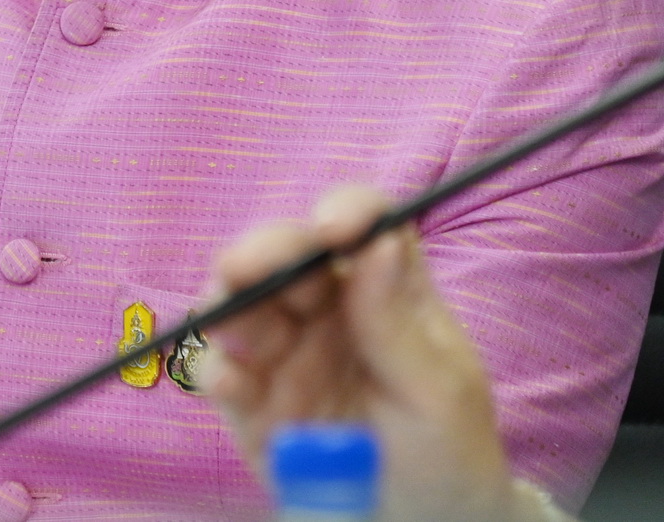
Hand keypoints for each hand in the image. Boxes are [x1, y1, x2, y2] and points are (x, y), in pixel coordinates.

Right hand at [198, 186, 542, 521]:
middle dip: (262, 251)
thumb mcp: (439, 393)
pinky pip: (218, 370)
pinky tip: (231, 384)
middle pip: (285, 252)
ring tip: (232, 325)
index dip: (345, 212)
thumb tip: (378, 242)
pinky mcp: (250, 397)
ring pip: (239, 302)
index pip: (363, 224)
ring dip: (229, 305)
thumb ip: (397, 324)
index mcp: (384, 287)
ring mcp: (282, 347)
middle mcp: (325, 304)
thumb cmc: (447, 450)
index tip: (334, 227)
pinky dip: (216, 370)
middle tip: (246, 266)